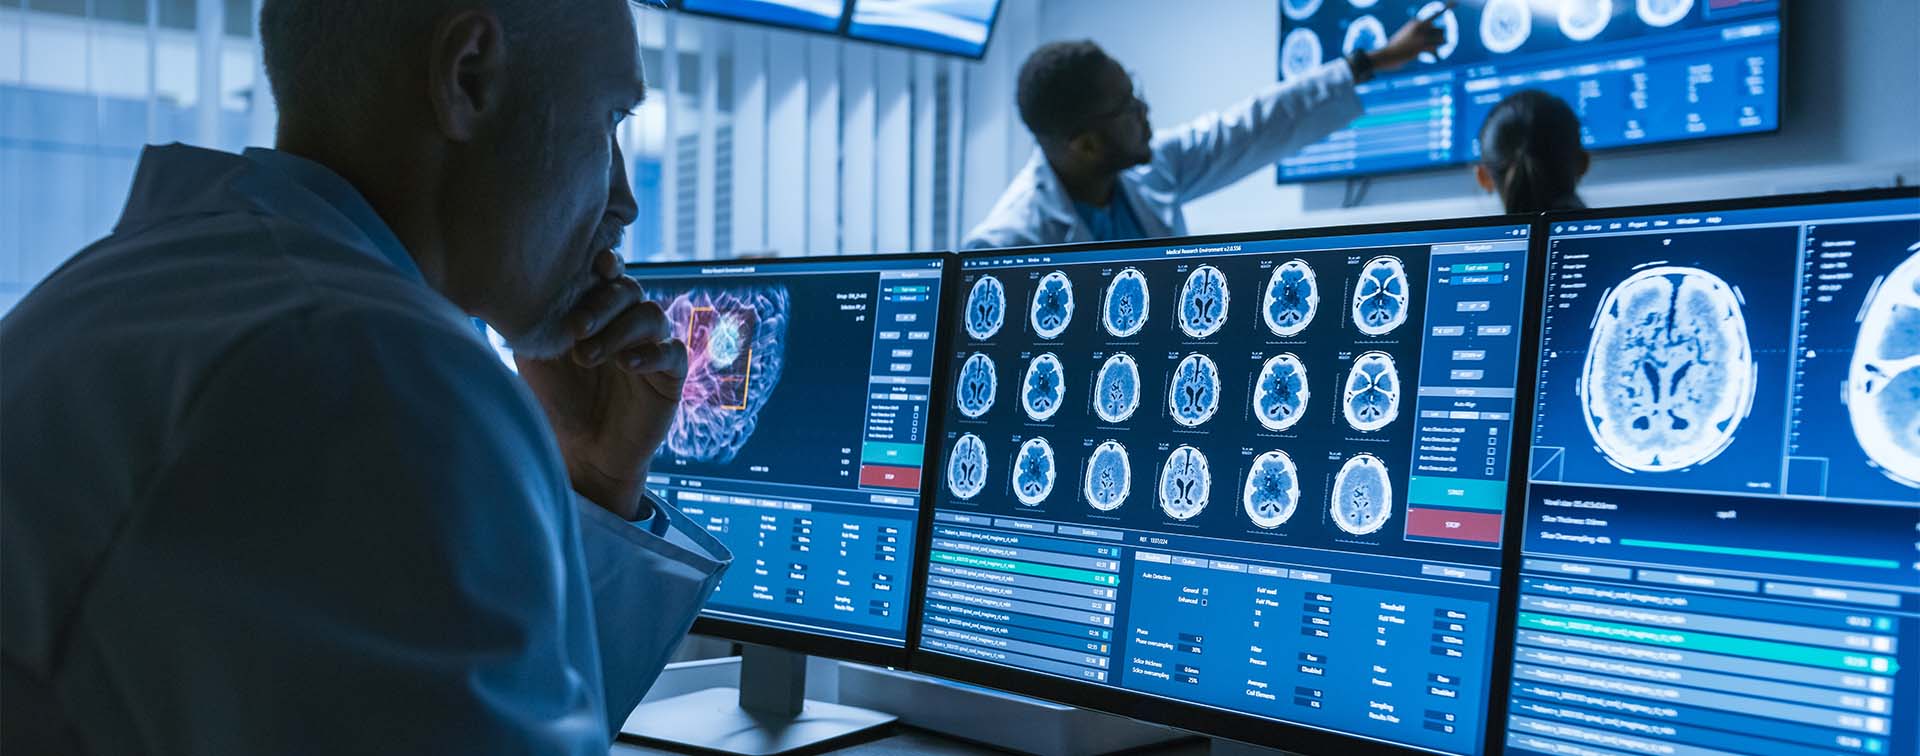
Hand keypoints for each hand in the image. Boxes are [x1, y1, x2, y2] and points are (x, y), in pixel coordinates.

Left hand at [516, 250, 686, 520]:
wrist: (580, 454)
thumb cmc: (555, 401)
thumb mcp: (536, 357)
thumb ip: (534, 322)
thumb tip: (515, 287)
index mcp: (598, 312)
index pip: (609, 275)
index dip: (607, 263)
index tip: (596, 264)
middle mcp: (627, 323)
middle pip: (629, 291)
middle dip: (602, 304)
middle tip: (576, 328)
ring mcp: (652, 348)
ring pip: (652, 316)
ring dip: (619, 331)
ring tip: (588, 356)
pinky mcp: (671, 377)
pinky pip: (673, 353)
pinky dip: (651, 354)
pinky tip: (625, 366)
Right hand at [1371, 1, 1451, 71]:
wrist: (1386, 55)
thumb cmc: (1395, 47)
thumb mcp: (1405, 36)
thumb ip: (1418, 34)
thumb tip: (1432, 40)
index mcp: (1416, 22)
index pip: (1435, 15)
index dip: (1447, 8)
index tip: (1456, 3)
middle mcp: (1420, 27)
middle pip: (1440, 30)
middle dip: (1438, 38)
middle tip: (1430, 46)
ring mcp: (1421, 37)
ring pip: (1440, 39)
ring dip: (1438, 46)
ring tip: (1430, 51)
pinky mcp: (1422, 47)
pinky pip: (1437, 49)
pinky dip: (1437, 55)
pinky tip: (1435, 58)